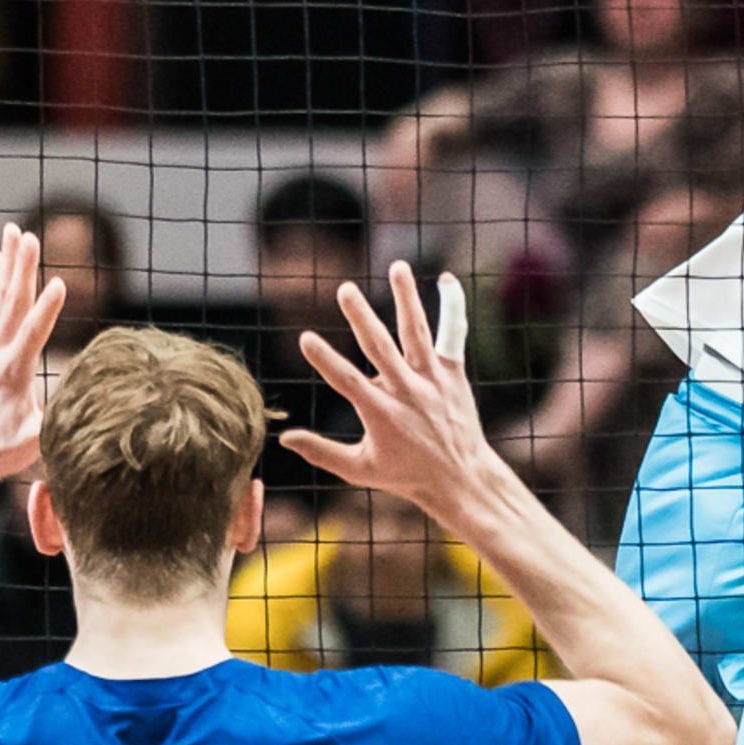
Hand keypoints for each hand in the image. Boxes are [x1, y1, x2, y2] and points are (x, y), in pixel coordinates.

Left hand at [0, 224, 65, 487]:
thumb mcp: (30, 445)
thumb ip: (51, 425)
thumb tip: (79, 407)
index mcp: (13, 375)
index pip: (32, 337)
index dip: (46, 311)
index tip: (59, 283)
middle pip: (13, 304)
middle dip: (23, 269)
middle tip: (30, 236)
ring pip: (2, 296)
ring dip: (10, 263)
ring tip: (15, 231)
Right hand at [280, 264, 491, 524]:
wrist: (460, 477)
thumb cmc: (405, 475)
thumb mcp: (359, 470)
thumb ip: (321, 452)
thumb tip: (283, 438)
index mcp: (381, 413)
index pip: (347, 381)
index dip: (325, 360)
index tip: (305, 337)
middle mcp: (407, 391)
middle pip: (381, 348)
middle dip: (362, 318)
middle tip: (345, 289)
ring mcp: (432, 379)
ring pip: (417, 332)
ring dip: (406, 298)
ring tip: (397, 267)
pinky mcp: (452, 373)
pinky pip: (452, 334)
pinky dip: (452, 306)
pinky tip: (444, 279)